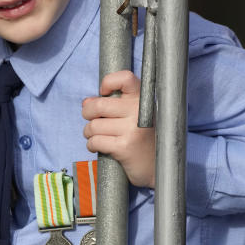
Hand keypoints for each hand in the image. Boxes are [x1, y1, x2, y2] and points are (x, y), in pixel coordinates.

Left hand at [82, 71, 155, 187]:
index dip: (108, 82)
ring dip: (88, 132)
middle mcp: (139, 112)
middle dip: (87, 113)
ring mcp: (132, 129)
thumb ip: (111, 105)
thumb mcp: (132, 116)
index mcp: (142, 100)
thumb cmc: (142, 139)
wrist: (158, 166)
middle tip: (91, 119)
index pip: (125, 78)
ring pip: (94, 125)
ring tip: (95, 136)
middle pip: (99, 105)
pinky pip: (95, 141)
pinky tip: (98, 147)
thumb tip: (86, 102)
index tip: (104, 94)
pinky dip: (91, 145)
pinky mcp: (124, 147)